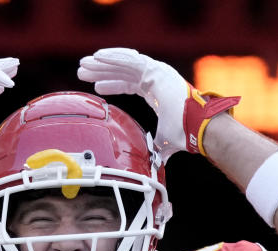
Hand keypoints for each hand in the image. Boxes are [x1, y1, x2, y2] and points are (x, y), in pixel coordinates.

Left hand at [77, 48, 238, 160]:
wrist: (195, 128)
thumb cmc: (185, 133)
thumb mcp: (165, 142)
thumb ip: (158, 149)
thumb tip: (156, 166)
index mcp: (157, 92)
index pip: (130, 84)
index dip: (112, 84)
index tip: (96, 87)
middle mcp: (157, 78)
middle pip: (123, 72)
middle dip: (101, 71)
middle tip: (82, 71)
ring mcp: (157, 72)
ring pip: (123, 64)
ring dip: (102, 63)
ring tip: (84, 64)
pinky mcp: (156, 70)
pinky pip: (130, 60)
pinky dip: (113, 58)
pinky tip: (97, 56)